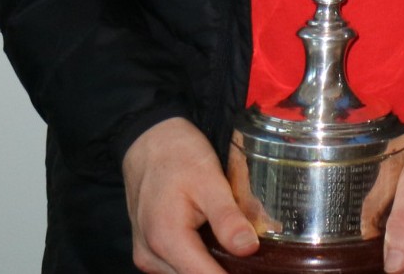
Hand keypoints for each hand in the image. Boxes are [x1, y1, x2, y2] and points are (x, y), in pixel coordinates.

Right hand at [122, 117, 258, 273]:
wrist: (149, 141)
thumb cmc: (178, 155)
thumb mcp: (210, 179)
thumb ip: (228, 217)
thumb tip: (248, 249)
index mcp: (166, 239)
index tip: (255, 269)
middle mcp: (151, 255)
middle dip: (224, 268)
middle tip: (251, 252)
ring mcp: (147, 255)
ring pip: (186, 272)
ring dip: (211, 263)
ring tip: (235, 240)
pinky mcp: (149, 249)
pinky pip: (177, 264)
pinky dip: (198, 256)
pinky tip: (215, 238)